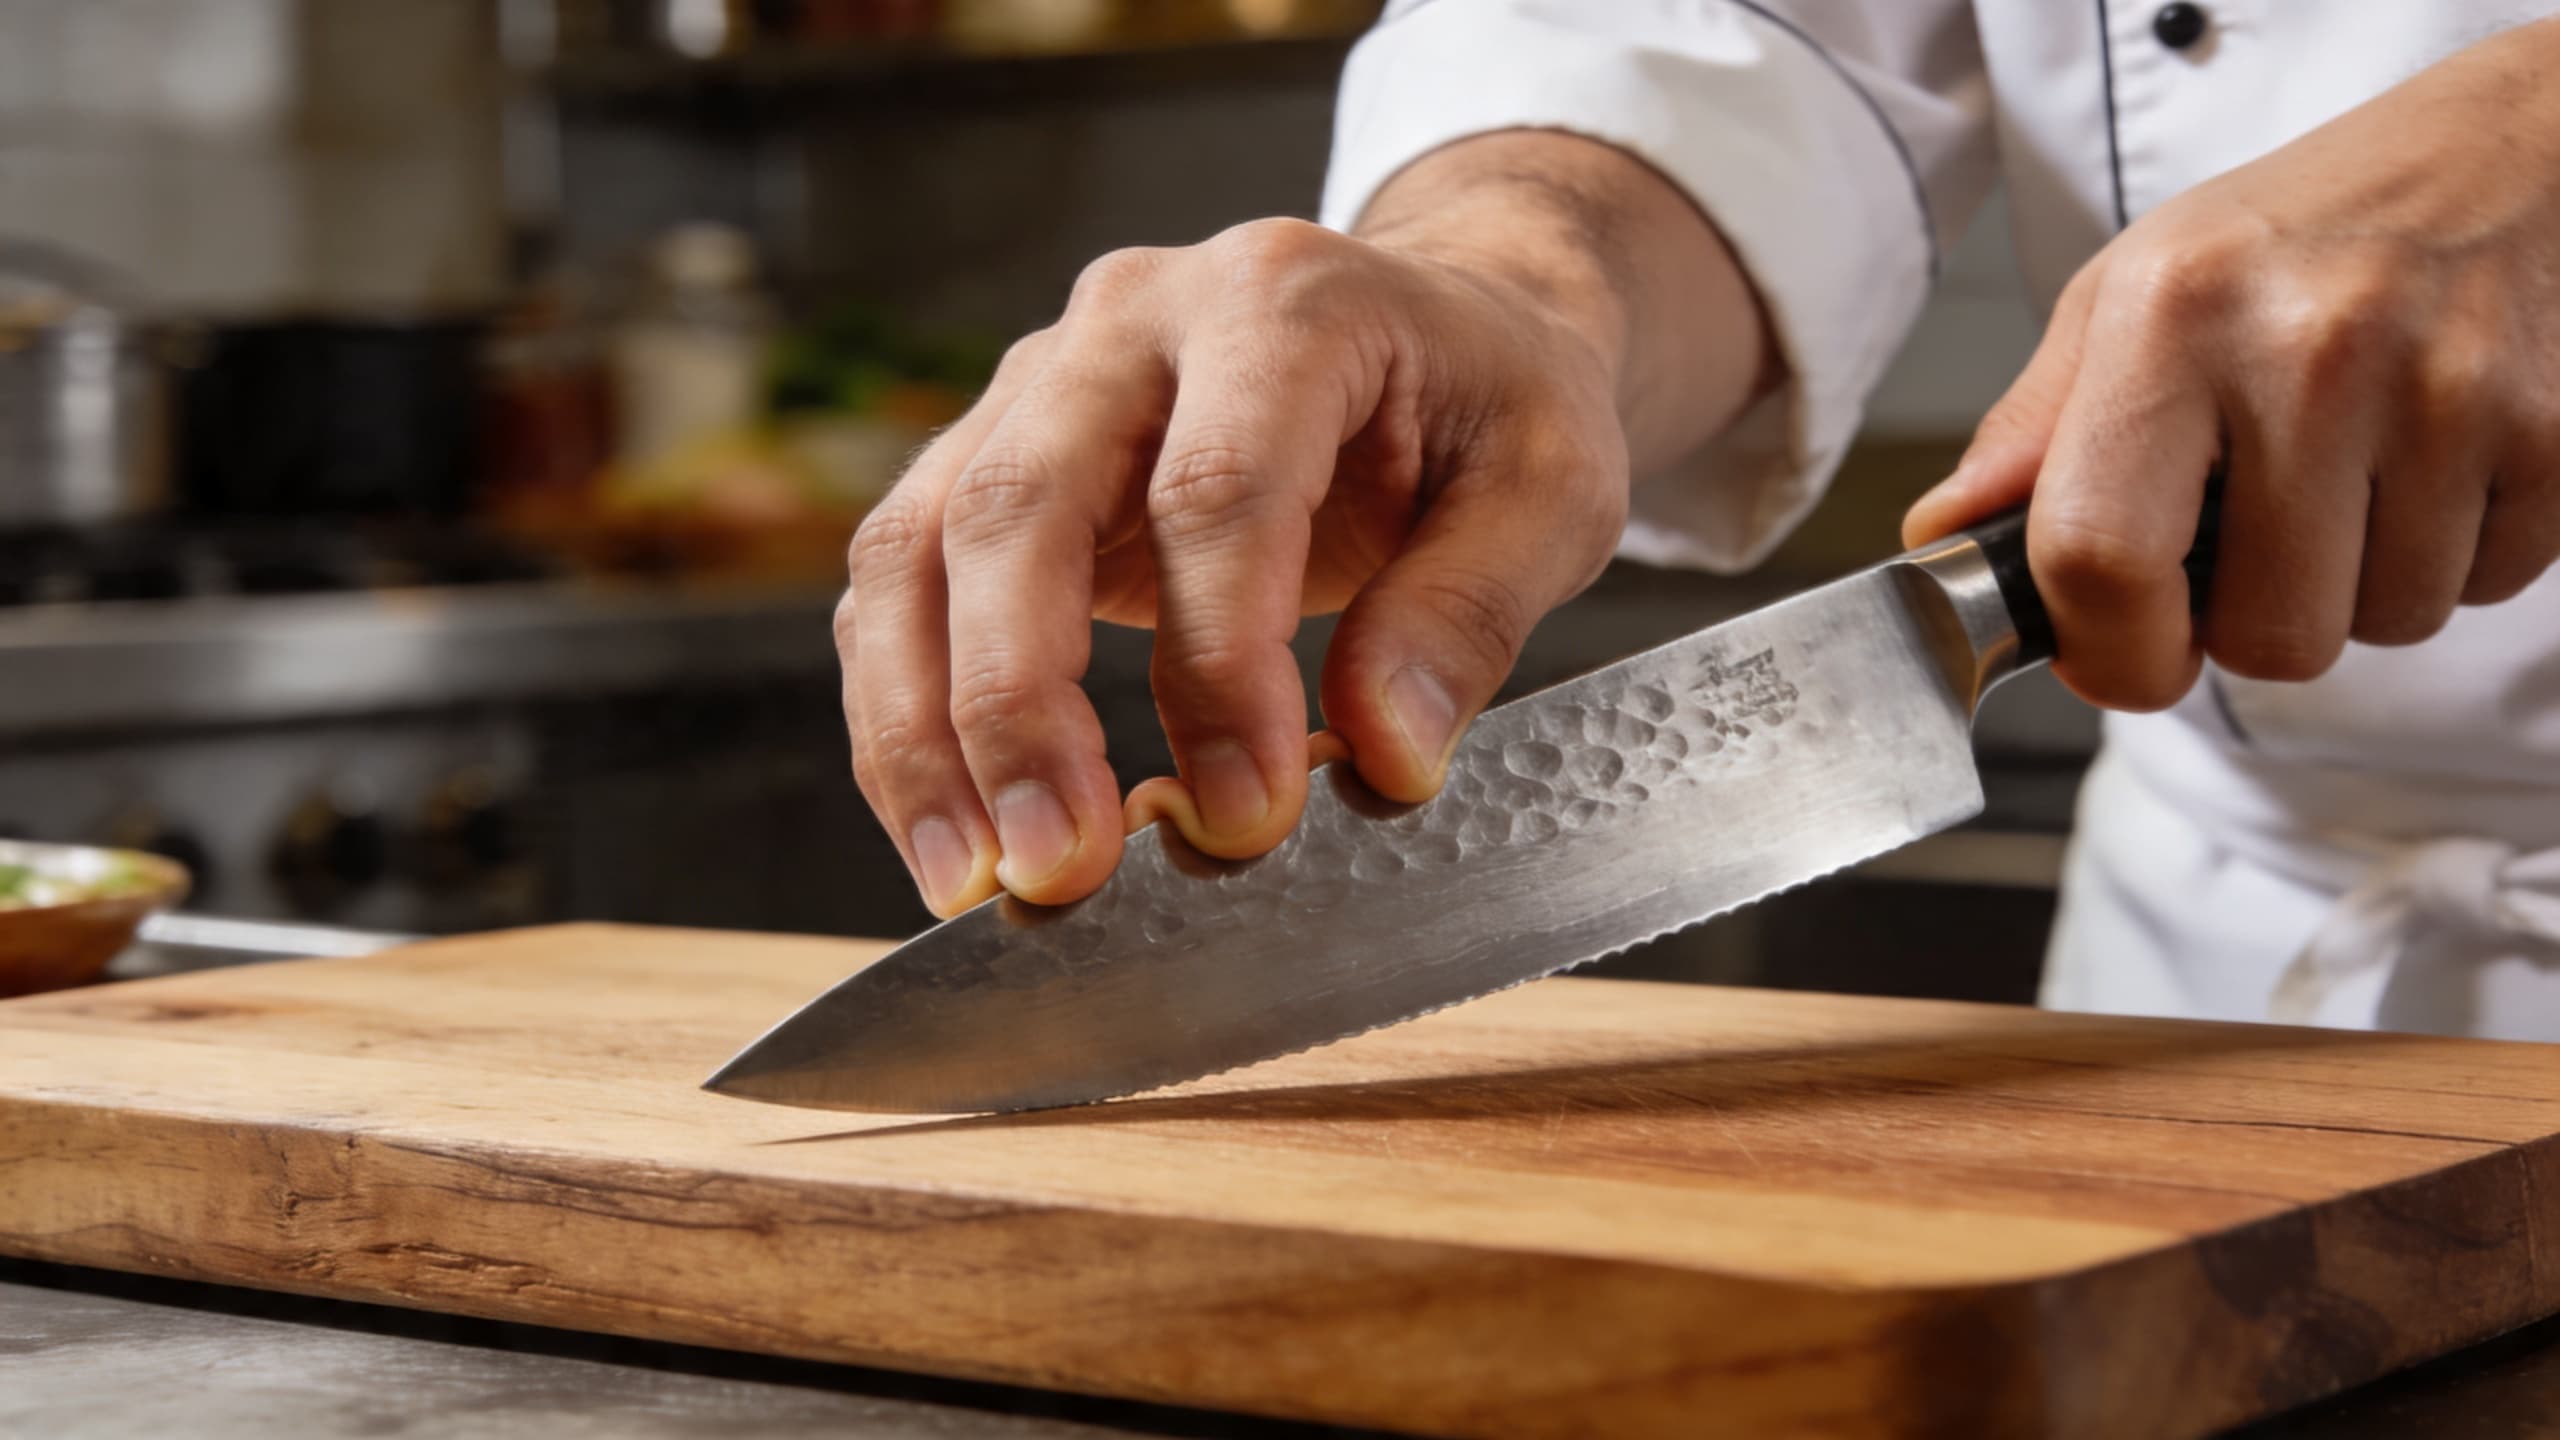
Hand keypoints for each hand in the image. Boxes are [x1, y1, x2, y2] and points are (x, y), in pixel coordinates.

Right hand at [841, 134, 1768, 916]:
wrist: (1436, 324)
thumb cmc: (1487, 405)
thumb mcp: (1551, 489)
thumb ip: (1470, 614)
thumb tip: (1386, 754)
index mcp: (1284, 300)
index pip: (1216, 488)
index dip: (1219, 665)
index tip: (1250, 812)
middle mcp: (1131, 320)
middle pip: (1019, 504)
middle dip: (1021, 704)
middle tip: (1061, 864)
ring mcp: (1039, 383)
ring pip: (920, 546)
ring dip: (926, 727)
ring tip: (969, 876)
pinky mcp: (989, 458)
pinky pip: (903, 585)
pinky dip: (906, 715)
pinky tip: (948, 829)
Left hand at [1906, 17, 2559, 709]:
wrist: (2517, 149)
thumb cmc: (2302, 232)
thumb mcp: (2134, 292)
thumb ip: (2033, 430)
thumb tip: (1940, 539)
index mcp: (2173, 315)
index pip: (2099, 558)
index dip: (2108, 656)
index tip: (2122, 657)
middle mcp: (2308, 348)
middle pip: (2267, 636)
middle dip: (2254, 622)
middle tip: (2259, 534)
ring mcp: (2445, 390)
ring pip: (2382, 626)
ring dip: (2360, 585)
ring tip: (2355, 473)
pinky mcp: (2554, 433)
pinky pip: (2484, 589)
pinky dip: (2454, 554)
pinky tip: (2435, 462)